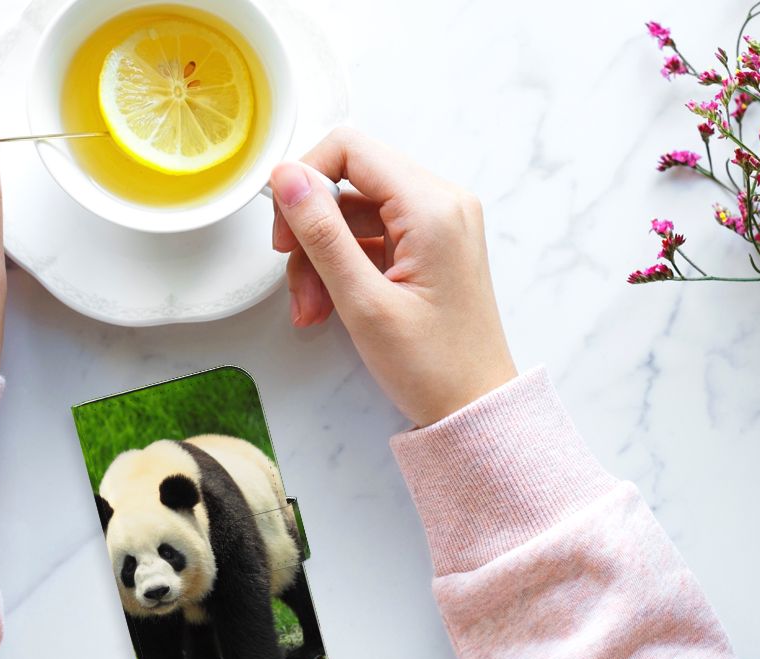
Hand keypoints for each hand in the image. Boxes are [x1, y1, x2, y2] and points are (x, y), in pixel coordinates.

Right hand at [270, 128, 515, 426]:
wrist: (475, 408)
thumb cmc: (432, 366)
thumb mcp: (363, 301)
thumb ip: (321, 233)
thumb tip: (286, 177)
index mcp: (432, 207)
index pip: (350, 149)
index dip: (305, 179)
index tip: (284, 228)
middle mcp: (441, 203)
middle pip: (349, 182)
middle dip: (311, 230)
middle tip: (294, 280)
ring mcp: (437, 224)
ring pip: (353, 213)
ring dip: (321, 257)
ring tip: (311, 309)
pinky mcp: (429, 245)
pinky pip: (370, 237)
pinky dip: (342, 267)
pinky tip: (328, 307)